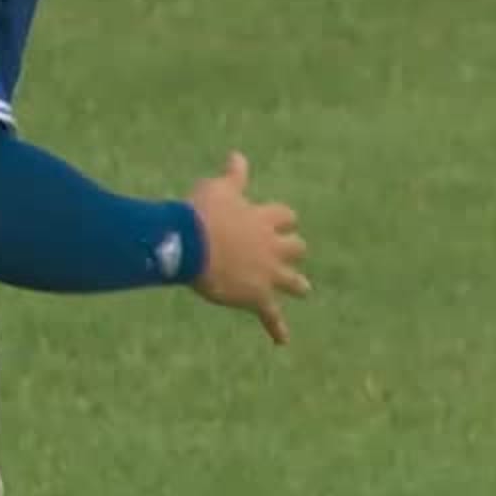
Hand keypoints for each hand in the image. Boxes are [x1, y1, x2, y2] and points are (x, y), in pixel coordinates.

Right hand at [183, 151, 310, 344]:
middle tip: (289, 254)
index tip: (279, 219)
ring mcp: (268, 273)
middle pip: (296, 248)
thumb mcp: (218, 189)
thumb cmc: (202, 214)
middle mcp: (272, 246)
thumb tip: (238, 154)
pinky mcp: (257, 297)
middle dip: (292, 250)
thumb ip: (233, 176)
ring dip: (297, 284)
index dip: (282, 219)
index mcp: (263, 219)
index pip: (285, 216)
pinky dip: (276, 328)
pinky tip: (283, 340)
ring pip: (293, 281)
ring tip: (302, 289)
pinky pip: (271, 316)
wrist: (193, 246)